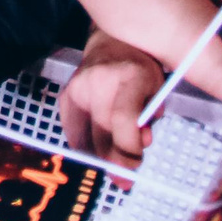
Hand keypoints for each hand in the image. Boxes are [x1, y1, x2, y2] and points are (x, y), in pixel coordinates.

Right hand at [57, 36, 166, 175]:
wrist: (110, 42)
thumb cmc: (141, 69)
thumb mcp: (156, 89)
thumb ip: (150, 118)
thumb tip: (141, 144)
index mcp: (130, 77)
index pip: (123, 119)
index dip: (127, 150)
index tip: (132, 172)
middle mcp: (98, 81)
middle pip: (102, 134)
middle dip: (115, 162)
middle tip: (124, 178)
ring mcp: (77, 87)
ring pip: (86, 138)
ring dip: (101, 155)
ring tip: (114, 154)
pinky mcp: (65, 95)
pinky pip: (73, 133)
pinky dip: (87, 144)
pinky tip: (99, 142)